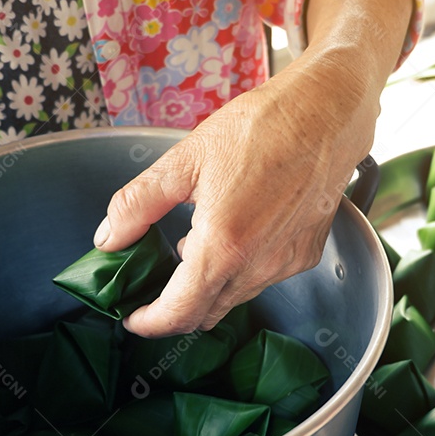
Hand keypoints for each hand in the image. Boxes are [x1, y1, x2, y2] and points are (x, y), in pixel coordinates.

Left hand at [94, 46, 379, 336]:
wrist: (326, 113)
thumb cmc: (261, 127)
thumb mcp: (185, 160)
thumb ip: (139, 204)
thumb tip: (109, 238)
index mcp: (223, 244)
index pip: (180, 313)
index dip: (151, 322)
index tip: (134, 317)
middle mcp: (259, 265)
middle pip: (207, 312)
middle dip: (176, 306)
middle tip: (154, 282)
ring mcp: (286, 264)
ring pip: (235, 297)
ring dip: (208, 286)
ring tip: (194, 244)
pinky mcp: (305, 255)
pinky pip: (262, 279)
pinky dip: (239, 270)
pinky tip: (233, 233)